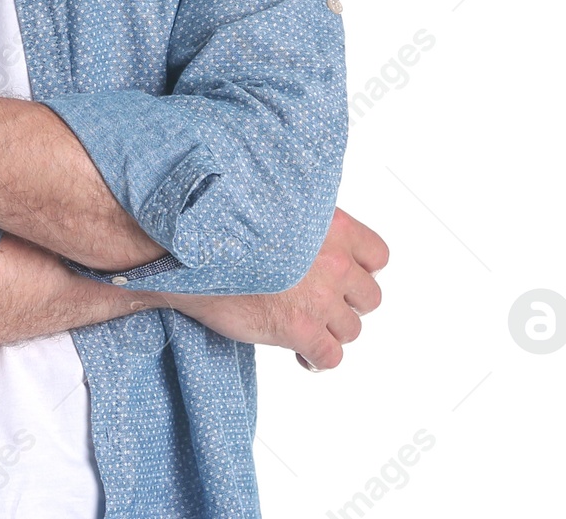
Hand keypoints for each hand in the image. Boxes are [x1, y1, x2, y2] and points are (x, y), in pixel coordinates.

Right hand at [166, 207, 387, 369]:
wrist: (187, 248)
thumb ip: (304, 224)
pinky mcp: (301, 329)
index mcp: (330, 225)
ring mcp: (320, 296)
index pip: (378, 255)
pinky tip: (300, 352)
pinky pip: (331, 357)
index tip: (341, 274)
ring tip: (305, 327)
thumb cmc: (221, 225)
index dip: (360, 268)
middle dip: (345, 303)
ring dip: (330, 331)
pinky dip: (317, 359)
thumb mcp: (272, 208)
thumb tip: (312, 240)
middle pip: (369, 297)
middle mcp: (333, 259)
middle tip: (319, 303)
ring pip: (351, 330)